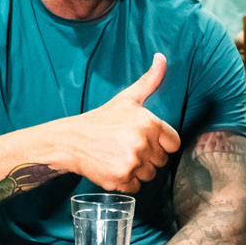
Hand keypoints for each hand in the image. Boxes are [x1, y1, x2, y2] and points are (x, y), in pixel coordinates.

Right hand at [60, 54, 181, 192]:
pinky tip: (114, 167)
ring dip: (138, 169)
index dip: (160, 142)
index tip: (145, 139)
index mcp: (150, 123)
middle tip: (128, 147)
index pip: (173, 143)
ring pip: (150, 175)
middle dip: (148, 156)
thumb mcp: (128, 98)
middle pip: (162, 160)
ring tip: (120, 156)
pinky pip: (137, 186)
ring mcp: (132, 163)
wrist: (72, 140)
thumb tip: (162, 58)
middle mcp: (143, 143)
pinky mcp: (121, 179)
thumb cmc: (102, 119)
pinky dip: (127, 181)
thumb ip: (150, 80)